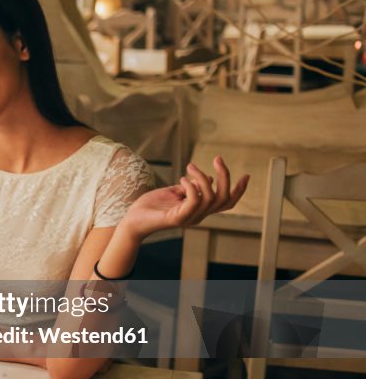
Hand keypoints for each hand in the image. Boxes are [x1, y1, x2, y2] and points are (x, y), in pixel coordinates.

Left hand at [119, 156, 249, 239]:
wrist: (132, 220)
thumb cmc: (151, 205)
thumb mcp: (175, 192)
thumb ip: (191, 186)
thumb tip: (208, 178)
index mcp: (200, 209)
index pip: (227, 203)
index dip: (239, 190)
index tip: (246, 175)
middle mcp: (198, 215)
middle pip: (224, 198)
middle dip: (226, 176)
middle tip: (217, 159)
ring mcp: (189, 218)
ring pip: (211, 197)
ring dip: (202, 177)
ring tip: (190, 166)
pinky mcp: (178, 218)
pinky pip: (194, 201)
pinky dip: (192, 186)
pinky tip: (182, 179)